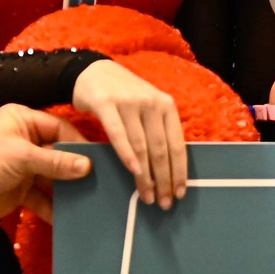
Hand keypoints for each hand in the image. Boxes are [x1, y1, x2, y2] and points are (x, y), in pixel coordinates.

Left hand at [0, 104, 94, 221]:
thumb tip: (88, 167)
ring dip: (67, 189)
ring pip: (53, 176)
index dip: (79, 144)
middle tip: (101, 182)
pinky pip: (43, 197)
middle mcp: (25, 140)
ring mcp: (23, 166)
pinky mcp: (20, 190)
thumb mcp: (21, 157)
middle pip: (60, 153)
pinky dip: (53, 206)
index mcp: (23, 120)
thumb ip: (56, 161)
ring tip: (90, 200)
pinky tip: (68, 217)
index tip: (100, 160)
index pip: (60, 128)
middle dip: (76, 169)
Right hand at [71, 59, 185, 208]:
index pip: (178, 145)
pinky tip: (133, 171)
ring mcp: (130, 102)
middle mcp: (152, 103)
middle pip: (161, 150)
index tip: (180, 193)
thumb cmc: (124, 96)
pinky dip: (127, 154)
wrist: (93, 71)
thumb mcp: (147, 108)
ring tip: (147, 196)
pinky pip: (119, 134)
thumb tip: (167, 170)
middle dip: (164, 180)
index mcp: (167, 106)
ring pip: (142, 146)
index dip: (180, 172)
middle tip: (164, 203)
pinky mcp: (107, 104)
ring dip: (145, 175)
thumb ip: (157, 131)